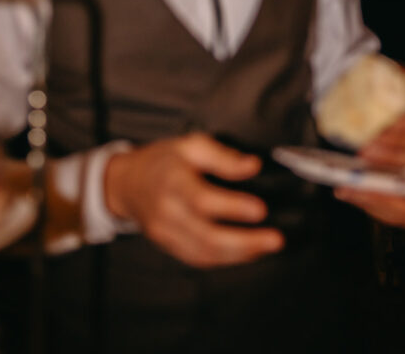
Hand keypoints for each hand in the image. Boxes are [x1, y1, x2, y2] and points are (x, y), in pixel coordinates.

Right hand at [104, 133, 284, 266]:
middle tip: (276, 239)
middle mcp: (167, 212)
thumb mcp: (191, 144)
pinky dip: (226, 260)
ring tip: (268, 246)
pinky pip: (198, 259)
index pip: (203, 199)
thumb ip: (223, 156)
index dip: (232, 207)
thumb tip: (253, 166)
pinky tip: (248, 252)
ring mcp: (166, 234)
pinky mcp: (169, 247)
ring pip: (204, 253)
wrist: (128, 183)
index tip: (261, 210)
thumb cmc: (165, 160)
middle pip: (206, 235)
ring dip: (240, 254)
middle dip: (245, 242)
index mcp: (172, 181)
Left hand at [336, 155, 404, 235]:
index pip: (395, 206)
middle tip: (339, 189)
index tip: (345, 188)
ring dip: (378, 203)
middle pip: (393, 215)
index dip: (368, 197)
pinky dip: (394, 202)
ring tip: (356, 190)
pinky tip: (389, 191)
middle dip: (366, 202)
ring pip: (401, 215)